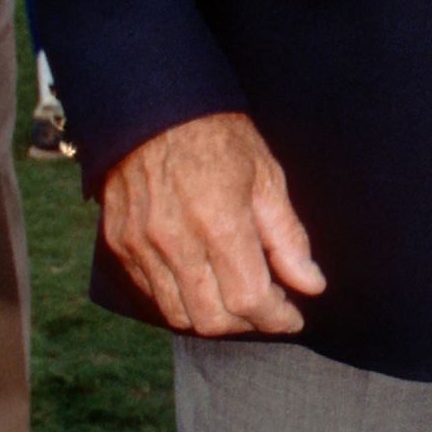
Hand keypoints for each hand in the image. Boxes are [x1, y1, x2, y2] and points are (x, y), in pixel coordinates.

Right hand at [99, 111, 325, 335]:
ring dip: (214, 317)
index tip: (293, 316)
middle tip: (268, 306)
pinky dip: (182, 300)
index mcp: (219, 222)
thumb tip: (311, 285)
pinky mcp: (120, 245)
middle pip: (213, 319)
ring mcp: (141, 246)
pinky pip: (152, 295)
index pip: (249, 299)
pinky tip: (203, 281)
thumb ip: (288, 238)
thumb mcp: (267, 178)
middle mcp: (175, 241)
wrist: (153, 108)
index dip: (277, 318)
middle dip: (248, 323)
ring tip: (237, 298)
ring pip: (179, 315)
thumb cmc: (220, 138)